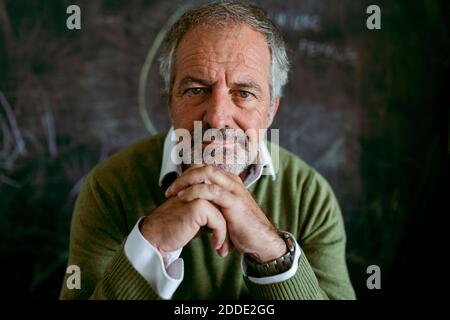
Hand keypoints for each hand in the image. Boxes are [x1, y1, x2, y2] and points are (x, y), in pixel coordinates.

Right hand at [140, 195, 231, 257]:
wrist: (156, 235)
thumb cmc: (174, 227)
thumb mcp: (195, 216)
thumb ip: (210, 211)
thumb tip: (228, 218)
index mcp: (199, 185)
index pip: (222, 199)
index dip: (227, 218)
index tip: (227, 236)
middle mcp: (200, 186)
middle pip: (225, 205)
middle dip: (229, 227)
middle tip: (228, 245)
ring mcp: (200, 194)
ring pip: (225, 214)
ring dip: (226, 234)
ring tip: (222, 247)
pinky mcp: (199, 206)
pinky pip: (219, 221)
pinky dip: (220, 235)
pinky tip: (214, 244)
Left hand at [165, 165, 286, 262]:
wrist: (261, 241)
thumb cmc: (242, 228)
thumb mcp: (225, 212)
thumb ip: (212, 204)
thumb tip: (194, 205)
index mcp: (229, 181)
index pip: (205, 168)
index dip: (187, 174)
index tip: (173, 187)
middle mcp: (232, 182)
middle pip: (203, 167)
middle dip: (184, 176)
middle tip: (170, 189)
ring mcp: (234, 190)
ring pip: (207, 174)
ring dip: (186, 181)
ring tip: (173, 193)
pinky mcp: (234, 202)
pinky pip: (211, 191)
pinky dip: (195, 192)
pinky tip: (183, 198)